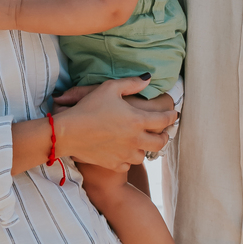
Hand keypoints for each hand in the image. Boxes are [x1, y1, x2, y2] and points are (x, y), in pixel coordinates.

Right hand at [53, 78, 174, 171]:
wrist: (68, 132)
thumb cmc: (88, 107)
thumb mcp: (109, 88)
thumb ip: (132, 83)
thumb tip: (148, 78)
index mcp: (137, 120)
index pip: (164, 120)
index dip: (172, 116)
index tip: (174, 114)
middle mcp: (135, 140)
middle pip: (160, 142)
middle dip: (164, 136)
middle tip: (163, 132)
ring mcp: (125, 154)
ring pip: (144, 156)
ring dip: (145, 149)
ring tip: (142, 143)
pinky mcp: (114, 164)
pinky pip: (127, 165)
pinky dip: (128, 159)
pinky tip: (124, 153)